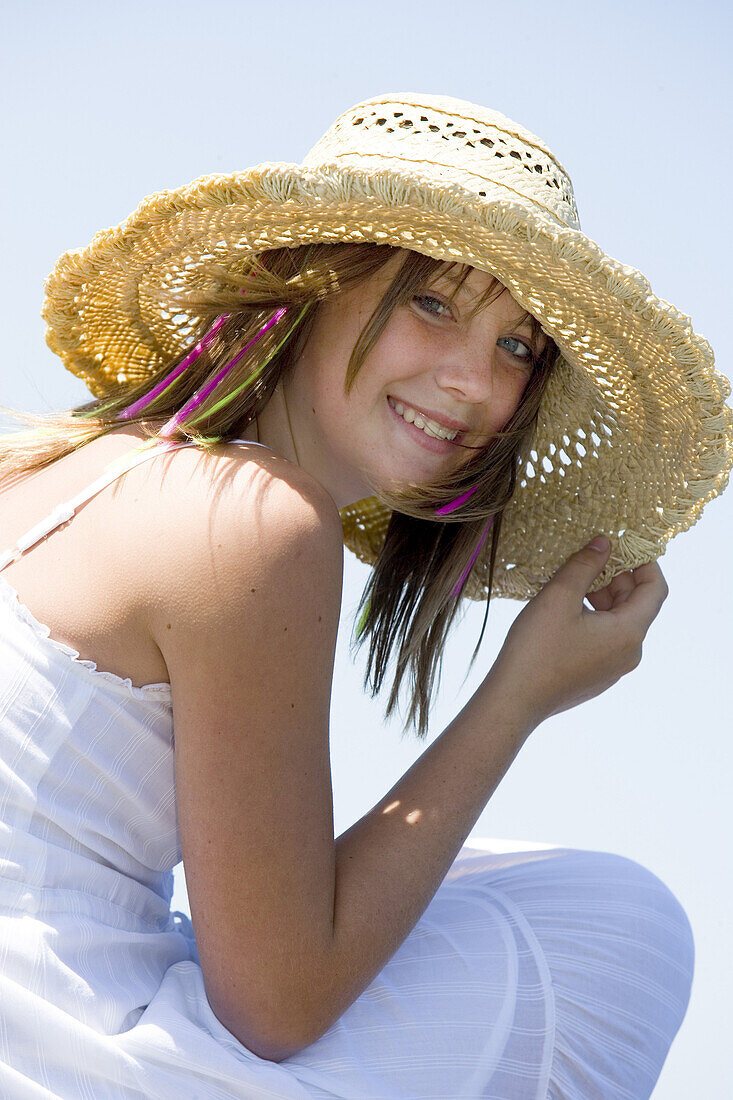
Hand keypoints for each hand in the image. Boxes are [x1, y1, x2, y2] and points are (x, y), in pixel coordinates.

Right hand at [487, 538, 668, 727]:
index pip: (655, 589)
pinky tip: (565, 610)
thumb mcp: (559, 596)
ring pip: (619, 622)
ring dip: (602, 596)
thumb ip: (586, 564)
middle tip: (589, 558)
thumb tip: (605, 542)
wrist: (514, 699)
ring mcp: (614, 668)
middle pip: (636, 605)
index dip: (645, 562)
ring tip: (572, 583)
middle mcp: (630, 653)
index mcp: (629, 633)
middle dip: (617, 577)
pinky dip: (594, 617)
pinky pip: (606, 639)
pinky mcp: (597, 676)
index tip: (623, 544)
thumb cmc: (536, 648)